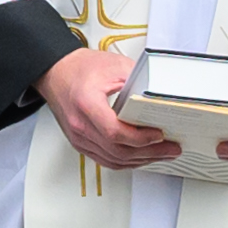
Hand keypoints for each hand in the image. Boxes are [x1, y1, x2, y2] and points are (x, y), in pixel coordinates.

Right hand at [38, 45, 183, 172]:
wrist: (56, 73)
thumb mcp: (113, 66)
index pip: (114, 132)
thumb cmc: (79, 69)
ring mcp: (79, 138)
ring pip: (113, 160)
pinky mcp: (81, 143)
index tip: (159, 135)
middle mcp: (80, 125)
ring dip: (140, 160)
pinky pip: (106, 160)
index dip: (140, 138)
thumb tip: (160, 95)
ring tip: (161, 155)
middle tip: (171, 149)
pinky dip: (126, 161)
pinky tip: (140, 158)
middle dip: (149, 153)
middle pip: (117, 151)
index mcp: (86, 104)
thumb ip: (138, 81)